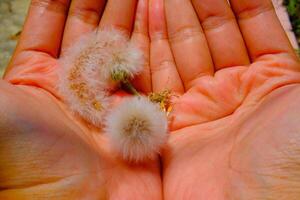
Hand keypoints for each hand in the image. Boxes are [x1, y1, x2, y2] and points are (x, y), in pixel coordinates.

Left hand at [0, 0, 161, 198]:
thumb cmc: (26, 159)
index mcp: (38, 80)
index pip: (52, 24)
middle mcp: (76, 88)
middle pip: (92, 31)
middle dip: (104, 1)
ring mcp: (111, 101)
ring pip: (122, 48)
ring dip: (130, 17)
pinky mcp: (139, 115)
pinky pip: (149, 73)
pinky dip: (154, 45)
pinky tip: (157, 19)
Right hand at [150, 0, 299, 198]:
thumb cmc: (291, 155)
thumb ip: (288, 50)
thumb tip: (268, 13)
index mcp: (273, 79)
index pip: (249, 23)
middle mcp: (234, 91)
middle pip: (212, 33)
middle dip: (197, 3)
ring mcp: (201, 107)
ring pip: (183, 51)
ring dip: (173, 19)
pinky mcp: (172, 124)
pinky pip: (160, 78)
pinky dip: (153, 48)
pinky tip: (148, 19)